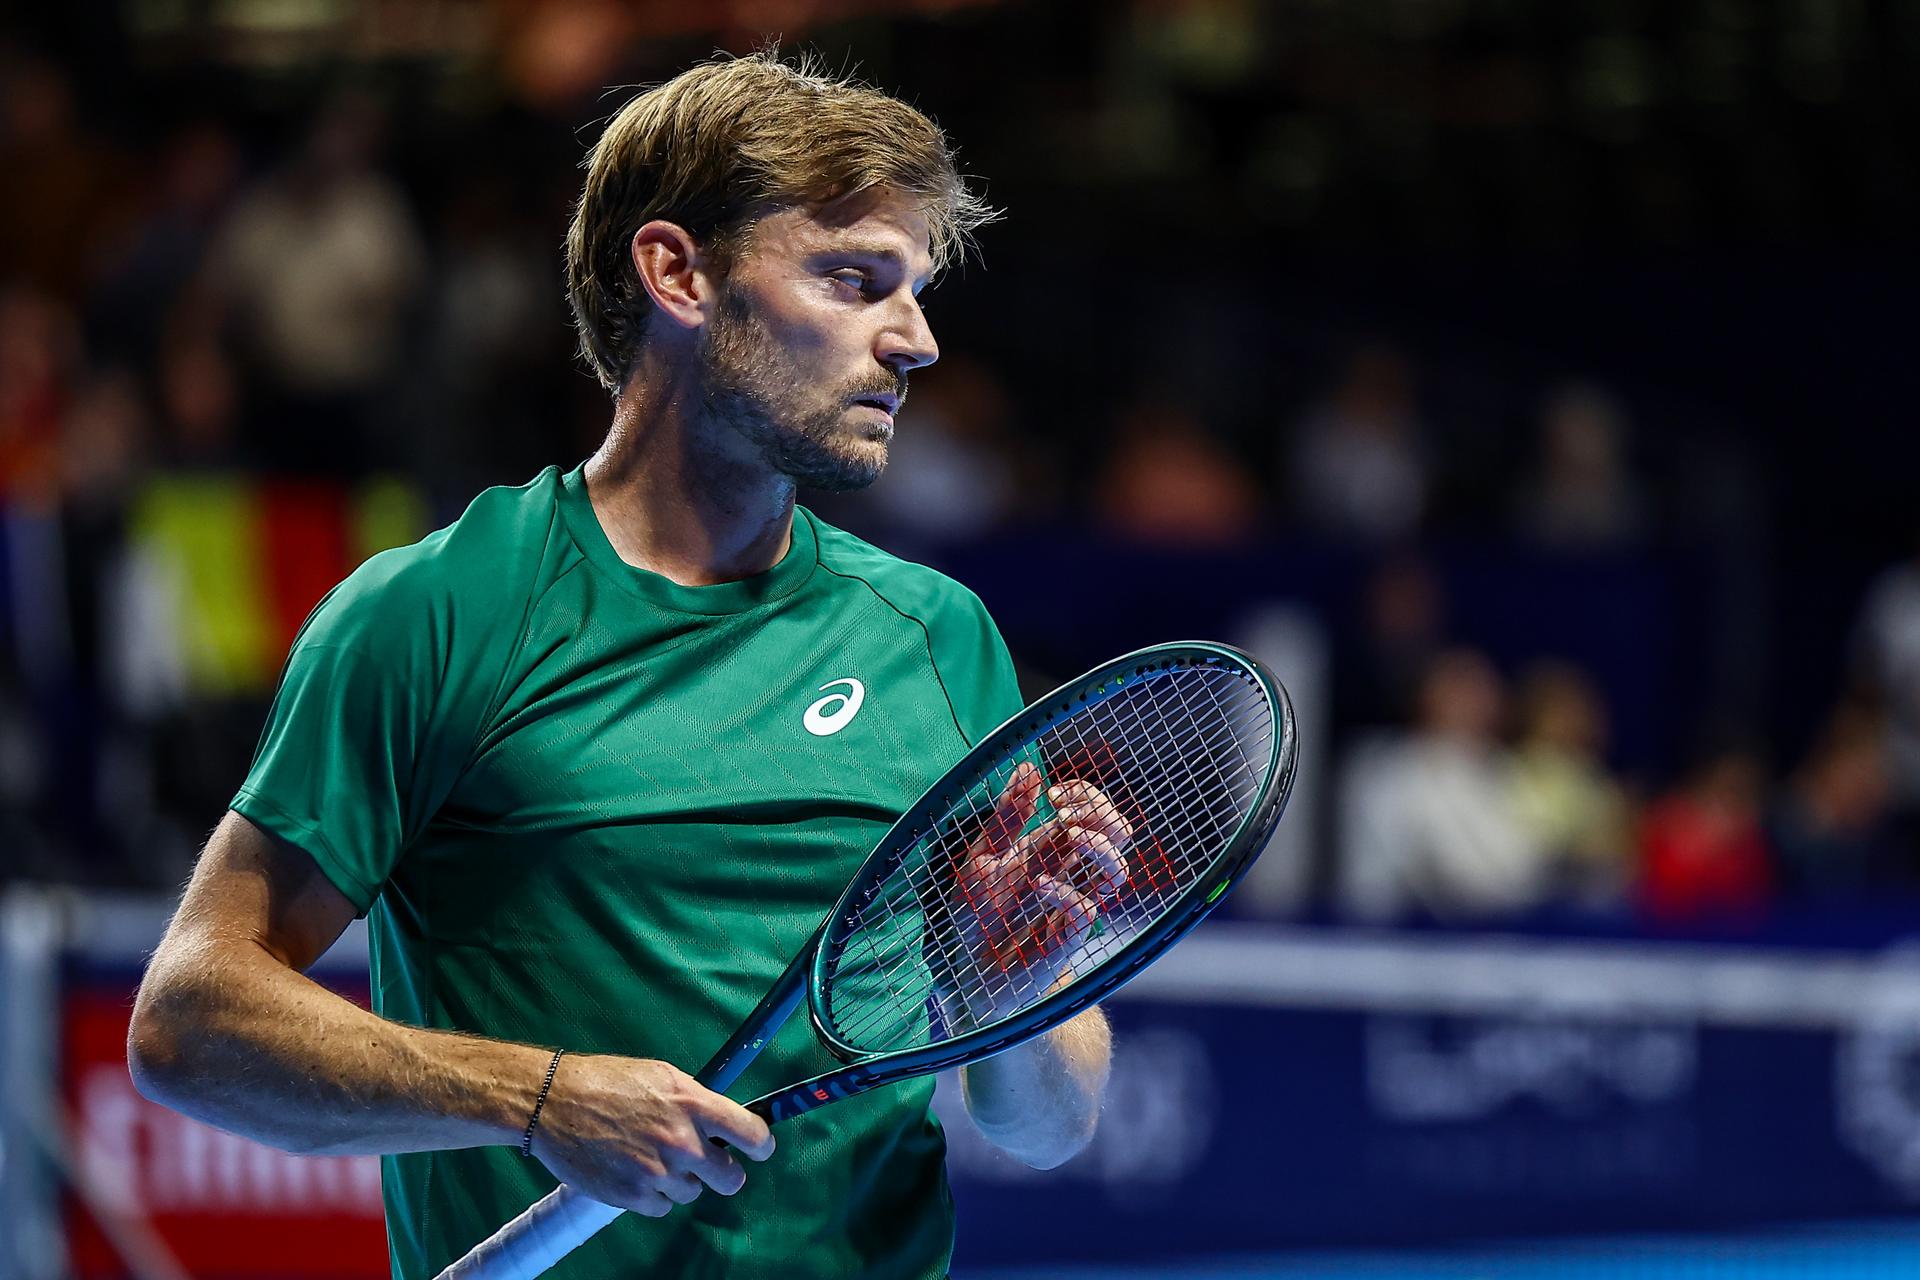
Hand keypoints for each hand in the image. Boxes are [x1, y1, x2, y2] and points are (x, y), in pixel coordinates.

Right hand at [527, 1054, 774, 1216]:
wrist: (554, 1102)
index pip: (751, 1133)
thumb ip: (696, 1101)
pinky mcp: (632, 1196)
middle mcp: (682, 1141)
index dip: (761, 1145)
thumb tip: (723, 1122)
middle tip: (709, 1163)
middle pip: (731, 1178)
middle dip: (724, 1172)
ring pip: (692, 1192)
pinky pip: (662, 1207)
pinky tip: (634, 1171)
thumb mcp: (662, 1076)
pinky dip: (653, 1195)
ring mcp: (657, 1172)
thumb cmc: (608, 1082)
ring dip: (680, 1180)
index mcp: (693, 1103)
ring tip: (651, 1156)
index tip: (759, 1150)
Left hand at [945, 762, 1131, 1020]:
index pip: (1092, 810)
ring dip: (1099, 847)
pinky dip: (1067, 891)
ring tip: (1068, 836)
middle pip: (1117, 833)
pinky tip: (1041, 885)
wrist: (963, 970)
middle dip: (1099, 813)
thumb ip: (1006, 817)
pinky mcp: (1066, 937)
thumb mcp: (981, 856)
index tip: (1056, 793)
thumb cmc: (973, 914)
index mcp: (1051, 847)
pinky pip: (1086, 910)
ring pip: (1117, 870)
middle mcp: (1070, 872)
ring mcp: (1072, 903)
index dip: (1086, 795)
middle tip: (1064, 813)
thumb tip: (1029, 767)